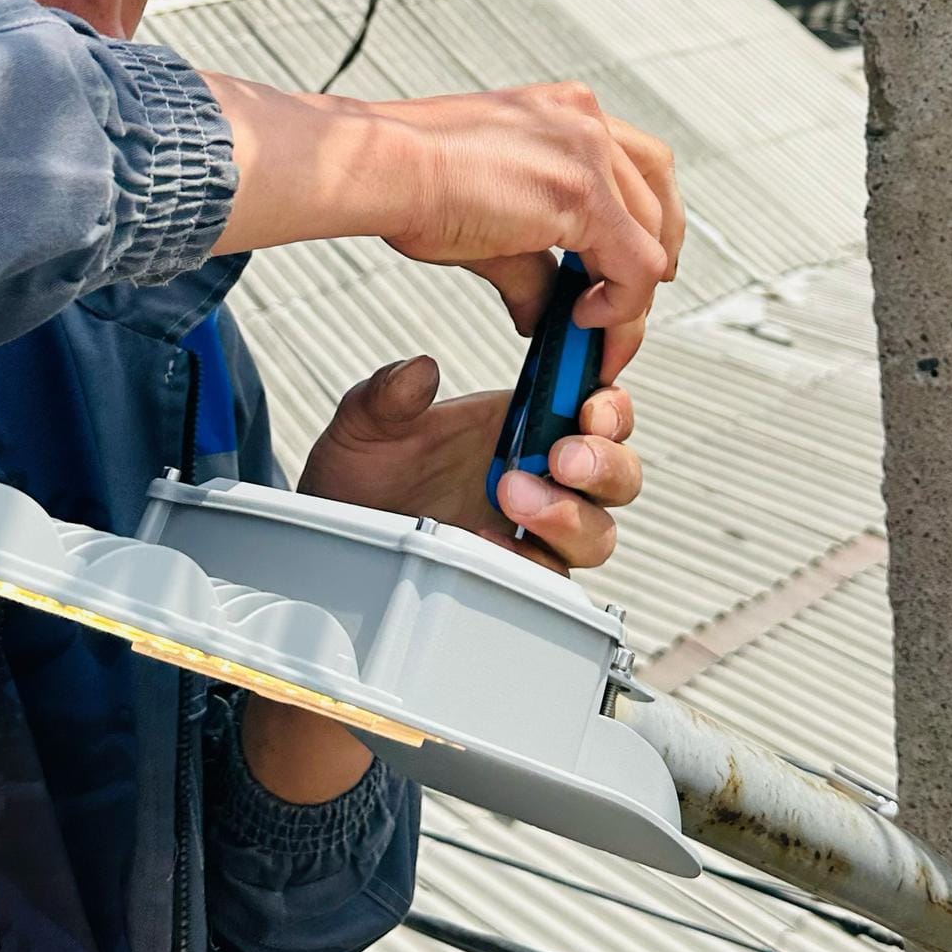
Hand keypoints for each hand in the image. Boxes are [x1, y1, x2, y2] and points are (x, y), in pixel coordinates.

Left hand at [297, 355, 641, 572]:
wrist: (333, 533)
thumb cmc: (360, 473)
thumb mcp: (364, 423)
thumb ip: (389, 394)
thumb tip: (419, 371)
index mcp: (525, 422)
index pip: (599, 408)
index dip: (611, 408)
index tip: (590, 409)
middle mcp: (541, 475)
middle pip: (618, 475)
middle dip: (602, 465)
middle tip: (558, 459)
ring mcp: (532, 531)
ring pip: (598, 532)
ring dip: (569, 515)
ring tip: (511, 498)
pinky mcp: (515, 577)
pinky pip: (553, 580)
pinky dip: (533, 565)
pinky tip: (487, 545)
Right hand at [368, 82, 682, 380]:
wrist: (379, 169)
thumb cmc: (409, 180)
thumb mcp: (489, 219)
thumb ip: (532, 265)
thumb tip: (544, 313)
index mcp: (562, 110)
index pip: (634, 164)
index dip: (641, 221)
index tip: (625, 267)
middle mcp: (584, 118)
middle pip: (657, 191)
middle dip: (655, 252)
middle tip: (634, 301)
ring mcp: (588, 149)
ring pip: (651, 233)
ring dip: (634, 292)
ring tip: (604, 331)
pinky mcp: (583, 193)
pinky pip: (635, 263)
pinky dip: (622, 304)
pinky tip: (586, 321)